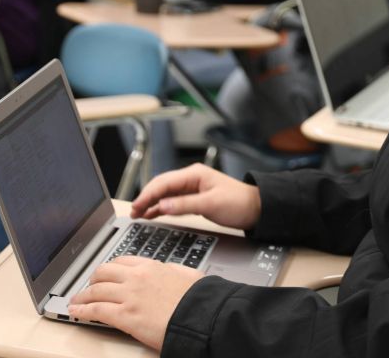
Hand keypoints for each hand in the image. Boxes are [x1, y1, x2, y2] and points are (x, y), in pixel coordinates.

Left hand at [68, 257, 201, 348]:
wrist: (199, 314)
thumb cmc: (196, 297)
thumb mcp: (186, 274)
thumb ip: (172, 270)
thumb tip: (168, 271)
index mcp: (151, 266)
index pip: (121, 261)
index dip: (109, 269)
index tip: (104, 275)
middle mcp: (137, 277)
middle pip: (104, 273)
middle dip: (92, 280)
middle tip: (87, 287)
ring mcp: (129, 296)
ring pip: (96, 291)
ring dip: (82, 297)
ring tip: (75, 302)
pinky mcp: (125, 316)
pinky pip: (96, 310)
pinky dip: (82, 311)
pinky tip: (76, 313)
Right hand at [130, 163, 261, 229]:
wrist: (255, 209)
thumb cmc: (238, 202)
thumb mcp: (210, 204)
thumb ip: (184, 204)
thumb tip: (161, 205)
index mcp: (194, 174)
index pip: (164, 182)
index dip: (147, 194)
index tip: (136, 207)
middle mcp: (191, 178)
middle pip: (161, 186)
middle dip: (145, 198)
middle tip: (133, 212)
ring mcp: (192, 188)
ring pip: (165, 194)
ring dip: (151, 203)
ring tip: (137, 214)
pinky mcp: (194, 198)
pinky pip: (172, 201)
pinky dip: (161, 207)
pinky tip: (152, 214)